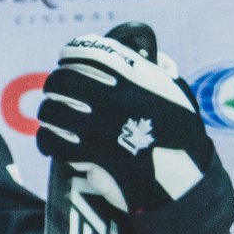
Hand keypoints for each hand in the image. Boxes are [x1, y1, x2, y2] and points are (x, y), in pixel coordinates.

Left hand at [35, 26, 214, 214]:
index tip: (67, 60)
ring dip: (50, 115)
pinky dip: (50, 142)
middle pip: (62, 81)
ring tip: (55, 119)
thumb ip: (156, 71)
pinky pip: (53, 141)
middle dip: (55, 85)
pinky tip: (55, 143)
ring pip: (52, 111)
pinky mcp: (89, 155)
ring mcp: (101, 128)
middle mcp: (116, 98)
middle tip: (58, 94)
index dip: (71, 54)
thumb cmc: (180, 136)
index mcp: (137, 78)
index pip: (88, 52)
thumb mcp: (176, 93)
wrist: (183, 182)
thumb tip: (141, 53)